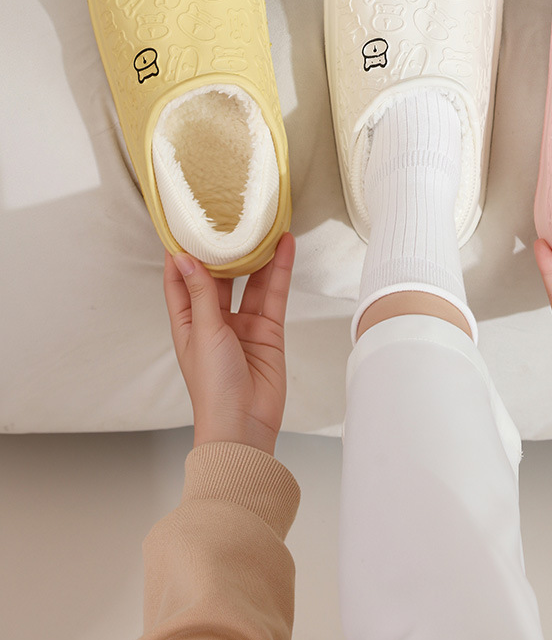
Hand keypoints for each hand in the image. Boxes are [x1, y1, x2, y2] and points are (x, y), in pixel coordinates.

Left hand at [164, 233, 295, 456]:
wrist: (245, 424)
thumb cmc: (213, 387)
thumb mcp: (204, 333)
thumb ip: (201, 293)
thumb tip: (184, 259)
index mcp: (187, 323)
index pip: (179, 281)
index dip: (179, 254)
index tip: (181, 224)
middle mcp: (213, 321)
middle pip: (217, 277)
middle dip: (223, 249)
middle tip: (227, 215)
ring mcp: (242, 325)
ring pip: (249, 281)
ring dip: (255, 255)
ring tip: (261, 224)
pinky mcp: (268, 331)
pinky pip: (274, 295)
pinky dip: (279, 271)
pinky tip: (284, 247)